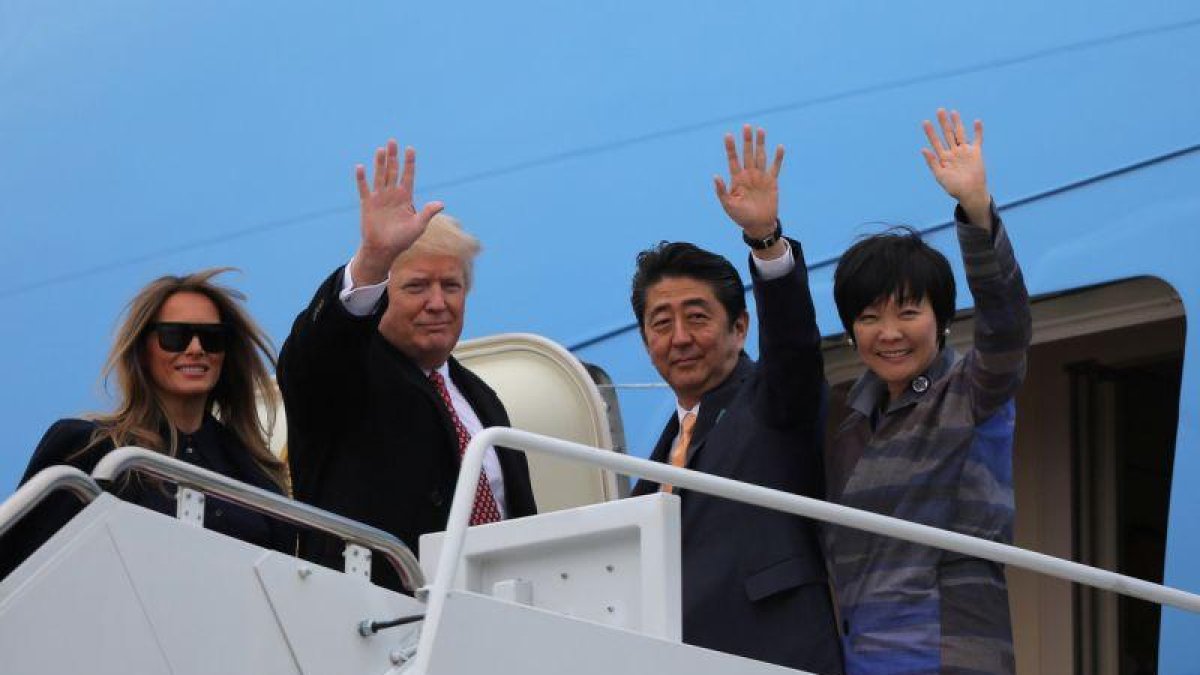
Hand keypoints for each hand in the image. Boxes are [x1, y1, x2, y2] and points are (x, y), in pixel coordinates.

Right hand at [351, 139, 443, 284]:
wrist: (384, 249)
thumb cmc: (403, 239)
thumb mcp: (418, 226)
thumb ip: (427, 213)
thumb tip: (441, 203)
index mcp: (406, 198)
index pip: (408, 176)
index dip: (409, 163)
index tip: (410, 149)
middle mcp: (392, 194)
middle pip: (393, 171)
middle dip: (393, 157)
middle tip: (393, 141)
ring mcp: (380, 198)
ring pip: (380, 176)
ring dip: (380, 163)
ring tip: (381, 149)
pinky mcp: (367, 204)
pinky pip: (364, 188)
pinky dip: (362, 179)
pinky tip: (360, 167)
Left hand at [714, 125, 783, 239]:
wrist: (758, 225)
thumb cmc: (741, 216)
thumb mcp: (728, 205)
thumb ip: (722, 191)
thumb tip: (715, 176)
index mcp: (737, 179)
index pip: (733, 159)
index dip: (731, 148)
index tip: (728, 135)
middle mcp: (748, 175)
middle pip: (747, 154)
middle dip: (747, 141)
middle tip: (747, 126)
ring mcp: (760, 177)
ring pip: (760, 156)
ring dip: (760, 144)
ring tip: (760, 130)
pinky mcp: (772, 182)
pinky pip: (775, 167)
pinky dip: (778, 158)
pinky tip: (779, 147)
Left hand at [921, 109, 991, 224]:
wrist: (970, 192)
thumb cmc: (953, 187)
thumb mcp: (940, 175)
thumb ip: (932, 162)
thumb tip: (923, 149)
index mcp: (943, 158)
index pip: (935, 142)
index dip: (930, 132)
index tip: (925, 122)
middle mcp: (953, 152)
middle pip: (947, 134)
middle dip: (943, 123)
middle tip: (939, 110)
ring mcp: (964, 151)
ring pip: (960, 134)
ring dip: (957, 123)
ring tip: (953, 112)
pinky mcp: (976, 153)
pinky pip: (977, 140)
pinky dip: (978, 131)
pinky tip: (977, 121)